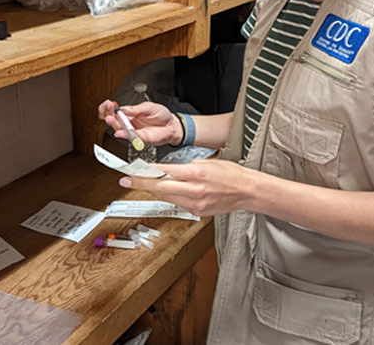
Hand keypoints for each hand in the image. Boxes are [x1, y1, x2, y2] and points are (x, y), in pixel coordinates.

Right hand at [98, 99, 180, 146]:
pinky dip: (124, 135)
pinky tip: (120, 132)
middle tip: (108, 110)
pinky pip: (131, 137)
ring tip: (110, 119)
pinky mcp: (140, 138)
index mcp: (130, 113)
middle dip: (109, 115)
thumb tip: (123, 109)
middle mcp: (130, 123)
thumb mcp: (149, 107)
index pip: (116, 111)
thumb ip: (136, 109)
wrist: (172, 125)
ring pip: (120, 129)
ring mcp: (134, 131)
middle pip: (115, 121)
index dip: (110, 108)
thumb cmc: (161, 115)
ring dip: (114, 125)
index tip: (108, 104)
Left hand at [119, 160, 261, 216]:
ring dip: (156, 190)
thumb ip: (186, 166)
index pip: (163, 173)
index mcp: (196, 174)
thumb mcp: (206, 162)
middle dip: (141, 184)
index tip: (131, 173)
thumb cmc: (231, 174)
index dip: (144, 173)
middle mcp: (194, 190)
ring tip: (144, 183)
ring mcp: (196, 203)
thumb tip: (169, 170)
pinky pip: (179, 203)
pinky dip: (173, 196)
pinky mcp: (198, 212)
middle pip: (160, 188)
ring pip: (167, 197)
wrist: (248, 191)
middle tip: (126, 181)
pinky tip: (172, 191)